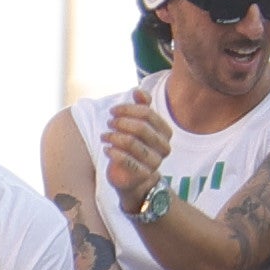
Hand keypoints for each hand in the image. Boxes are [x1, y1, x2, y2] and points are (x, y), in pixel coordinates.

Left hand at [102, 88, 176, 208]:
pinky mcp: (143, 175)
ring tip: (104, 136)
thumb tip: (137, 91)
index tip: (113, 111)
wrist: (132, 178)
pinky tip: (106, 149)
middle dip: (121, 122)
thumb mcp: (137, 126)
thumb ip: (141, 108)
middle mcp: (164, 147)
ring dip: (115, 137)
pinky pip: (127, 161)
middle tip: (109, 123)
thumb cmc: (134, 148)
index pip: (148, 114)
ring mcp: (155, 162)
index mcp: (165, 132)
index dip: (128, 109)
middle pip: (141, 127)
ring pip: (133, 143)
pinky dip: (114, 152)